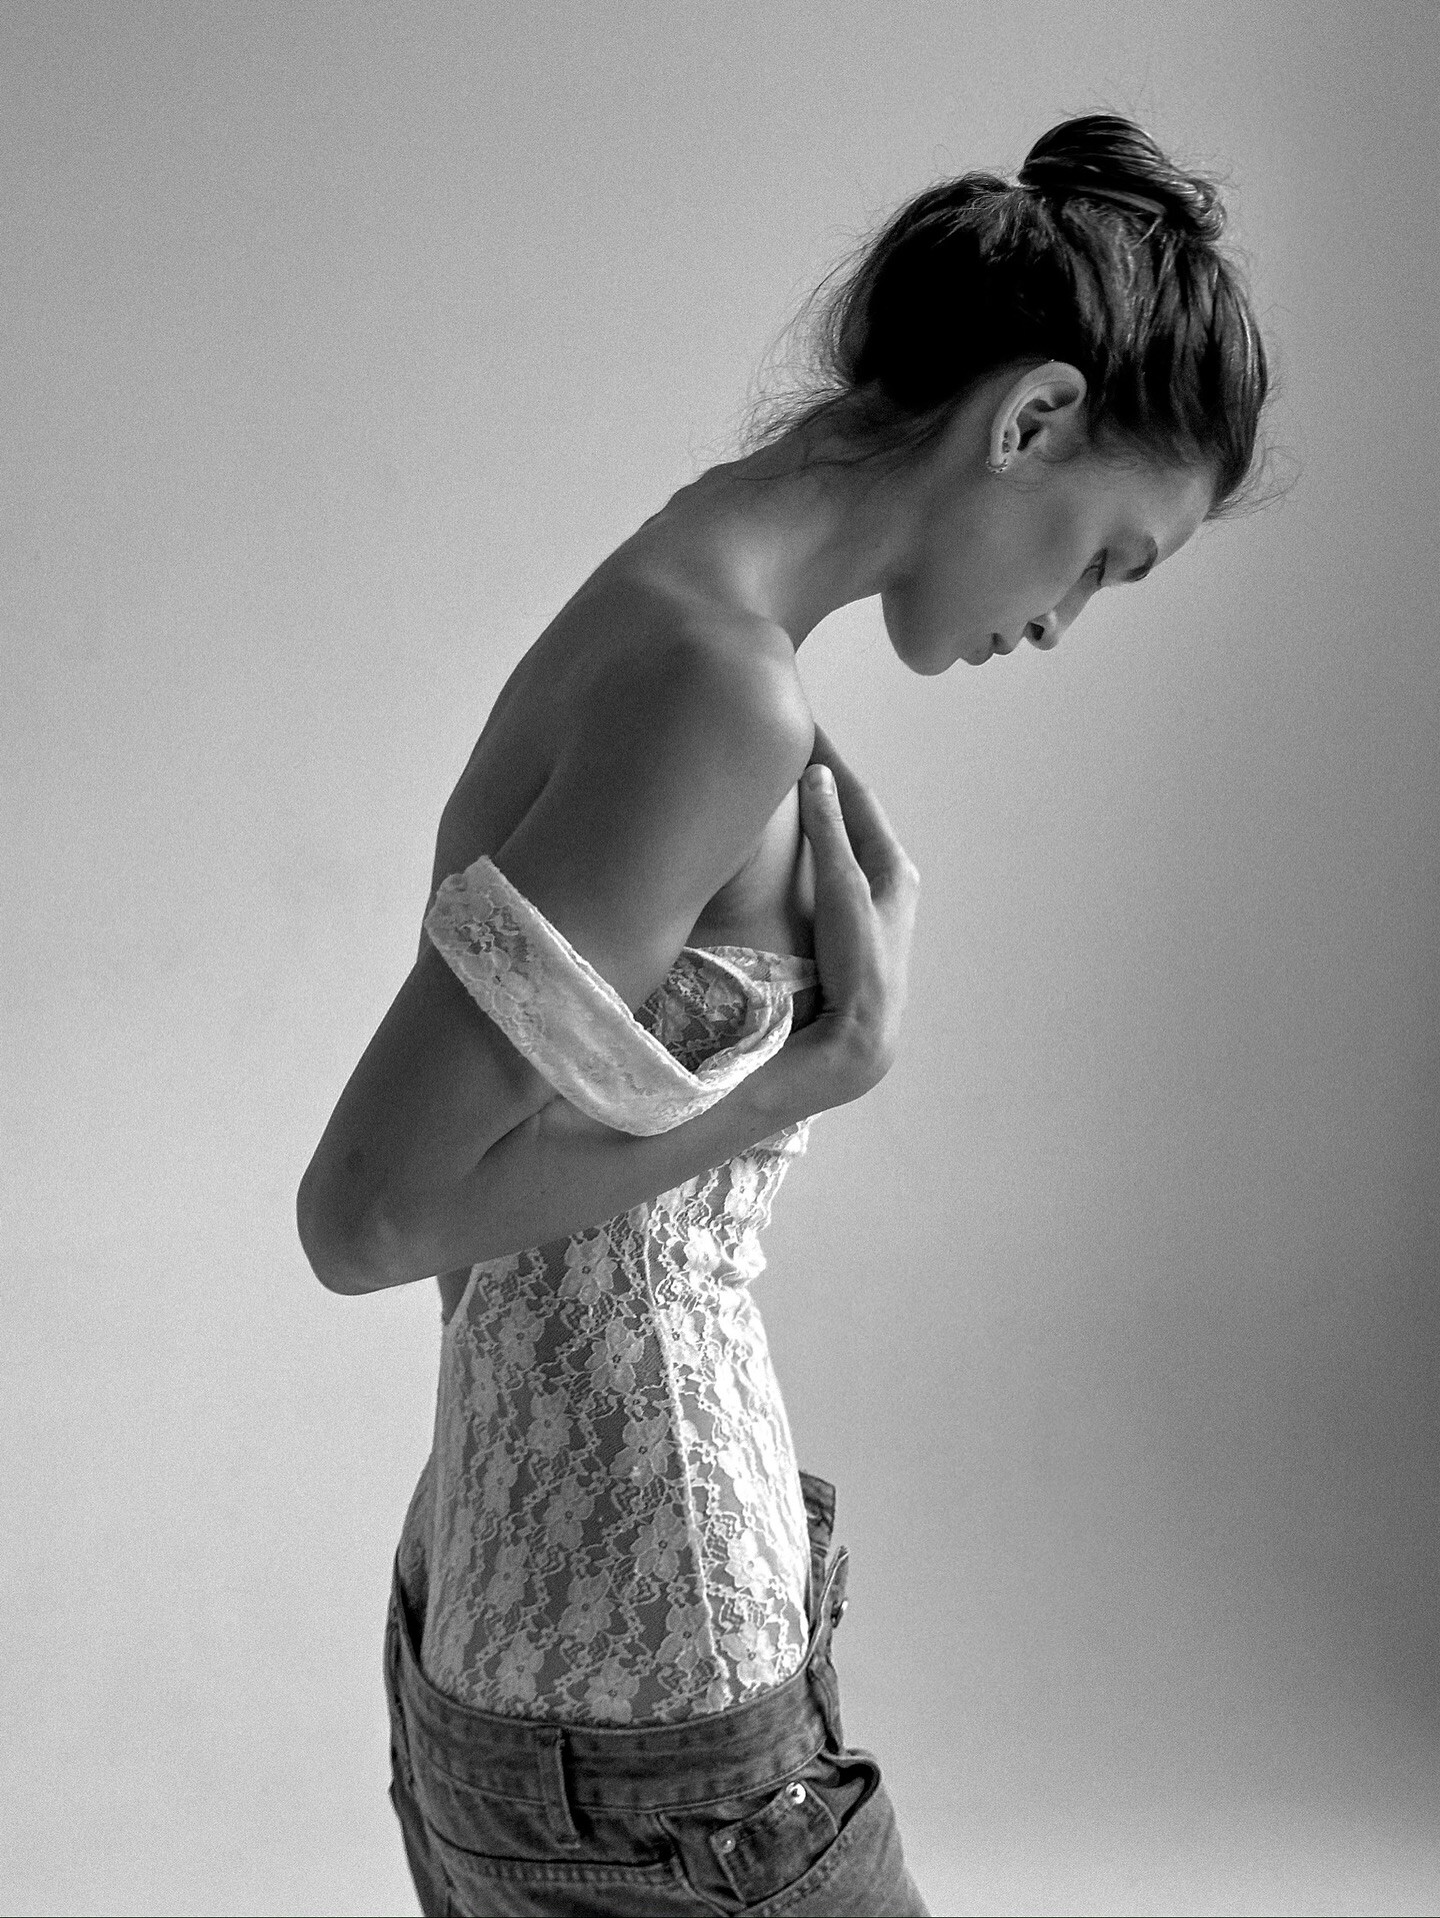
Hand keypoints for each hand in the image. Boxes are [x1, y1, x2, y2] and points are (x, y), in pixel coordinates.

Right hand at [793, 725, 919, 1102]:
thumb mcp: (844, 893)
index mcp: (892, 864)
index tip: (804, 721)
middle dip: (824, 775)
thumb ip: (830, 836)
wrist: (865, 1033)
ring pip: (843, 834)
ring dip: (820, 804)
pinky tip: (798, 837)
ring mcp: (873, 897)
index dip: (829, 758)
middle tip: (792, 741)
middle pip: (851, 810)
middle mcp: (889, 875)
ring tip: (791, 776)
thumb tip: (818, 776)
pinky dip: (816, 835)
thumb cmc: (862, 965)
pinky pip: (834, 859)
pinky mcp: (854, 917)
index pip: (855, 794)